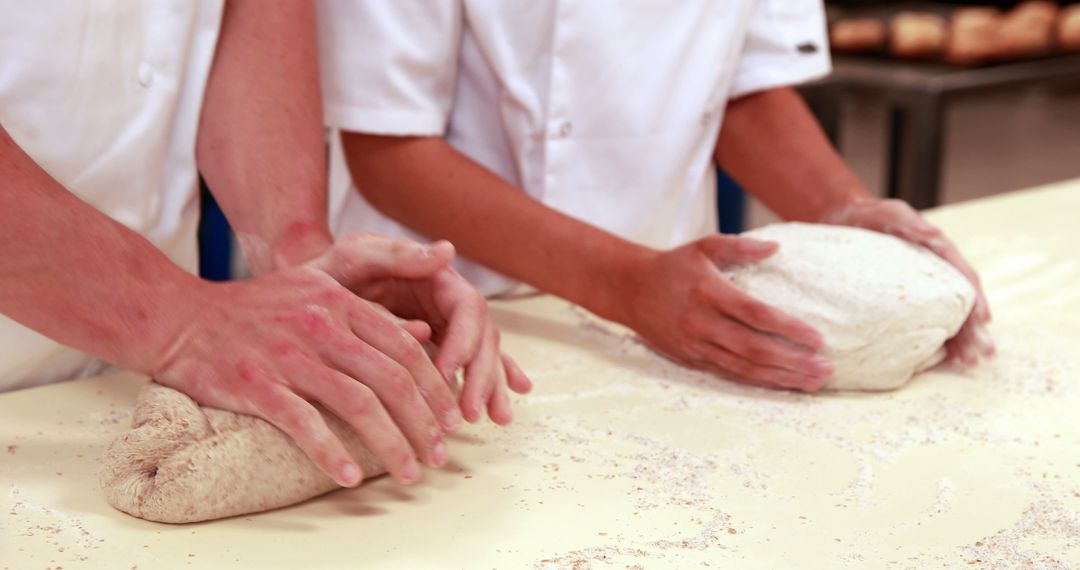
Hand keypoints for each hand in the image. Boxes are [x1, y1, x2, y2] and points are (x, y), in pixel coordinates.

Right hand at [148, 241, 466, 488]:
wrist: (181, 317)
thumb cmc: (257, 308)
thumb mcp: (317, 289)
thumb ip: (371, 312)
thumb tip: (426, 335)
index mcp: (340, 302)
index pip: (405, 348)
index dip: (435, 387)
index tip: (451, 419)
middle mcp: (320, 326)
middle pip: (390, 379)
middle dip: (424, 423)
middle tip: (440, 455)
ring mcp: (288, 356)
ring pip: (357, 404)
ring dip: (391, 444)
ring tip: (410, 472)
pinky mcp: (256, 385)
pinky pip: (304, 424)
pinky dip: (331, 453)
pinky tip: (350, 476)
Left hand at [313, 233, 531, 424]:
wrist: (306, 294)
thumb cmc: (329, 272)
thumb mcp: (356, 256)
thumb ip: (396, 255)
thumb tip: (448, 253)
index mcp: (436, 277)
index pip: (468, 309)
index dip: (463, 343)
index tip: (445, 375)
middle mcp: (448, 301)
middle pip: (483, 337)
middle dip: (482, 375)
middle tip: (469, 414)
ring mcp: (445, 325)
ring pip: (483, 355)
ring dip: (491, 387)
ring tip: (497, 419)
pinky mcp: (438, 346)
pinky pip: (470, 366)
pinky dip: (490, 385)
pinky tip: (502, 409)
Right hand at [614, 235, 832, 390]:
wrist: (629, 289)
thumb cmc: (673, 265)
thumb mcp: (703, 246)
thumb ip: (740, 247)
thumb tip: (776, 247)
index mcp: (709, 292)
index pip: (755, 313)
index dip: (787, 328)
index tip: (817, 337)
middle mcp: (702, 322)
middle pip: (754, 348)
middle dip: (793, 361)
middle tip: (826, 367)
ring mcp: (696, 344)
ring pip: (744, 367)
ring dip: (781, 377)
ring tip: (814, 381)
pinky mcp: (691, 358)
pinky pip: (729, 374)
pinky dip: (758, 381)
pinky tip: (783, 384)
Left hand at [819, 198, 993, 365]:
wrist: (841, 222)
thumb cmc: (868, 216)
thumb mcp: (887, 213)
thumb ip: (908, 221)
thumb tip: (933, 232)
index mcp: (938, 253)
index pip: (963, 278)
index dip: (976, 299)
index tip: (983, 320)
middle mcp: (934, 275)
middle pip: (960, 304)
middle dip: (974, 329)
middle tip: (984, 354)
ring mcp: (919, 290)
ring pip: (945, 317)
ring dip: (959, 340)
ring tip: (968, 364)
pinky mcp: (901, 302)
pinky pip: (921, 322)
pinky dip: (933, 340)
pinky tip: (938, 359)